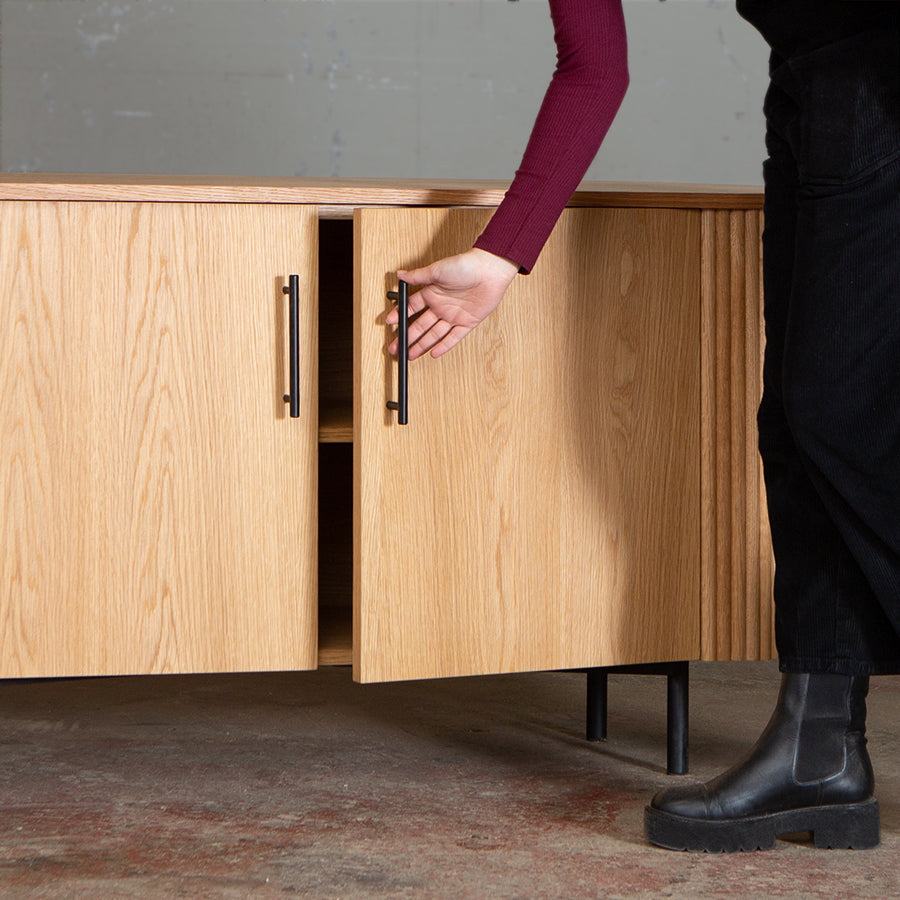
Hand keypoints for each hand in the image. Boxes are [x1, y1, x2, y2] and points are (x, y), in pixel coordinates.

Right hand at [387, 248, 518, 358]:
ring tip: (410, 354)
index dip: (400, 316)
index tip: (390, 324)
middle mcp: (441, 305)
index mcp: (432, 292)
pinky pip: (454, 337)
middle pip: (420, 325)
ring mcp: (453, 315)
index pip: (411, 308)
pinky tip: (434, 353)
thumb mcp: (437, 269)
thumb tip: (400, 275)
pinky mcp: (467, 322)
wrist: (490, 270)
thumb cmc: (465, 265)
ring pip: (434, 334)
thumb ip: (418, 276)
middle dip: (407, 337)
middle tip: (396, 347)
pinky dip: (444, 346)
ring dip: (422, 345)